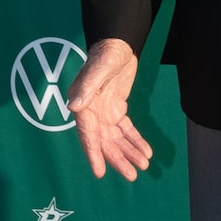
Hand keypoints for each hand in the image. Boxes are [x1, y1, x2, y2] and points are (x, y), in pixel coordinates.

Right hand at [67, 37, 151, 181]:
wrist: (118, 45)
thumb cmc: (105, 55)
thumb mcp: (98, 70)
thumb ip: (87, 87)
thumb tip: (73, 107)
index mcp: (84, 106)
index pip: (88, 135)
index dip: (93, 154)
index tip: (100, 173)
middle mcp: (92, 113)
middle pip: (105, 142)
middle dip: (118, 159)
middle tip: (132, 175)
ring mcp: (104, 112)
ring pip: (116, 139)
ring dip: (129, 152)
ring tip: (143, 166)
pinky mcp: (116, 109)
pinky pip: (126, 129)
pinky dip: (135, 140)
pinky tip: (147, 151)